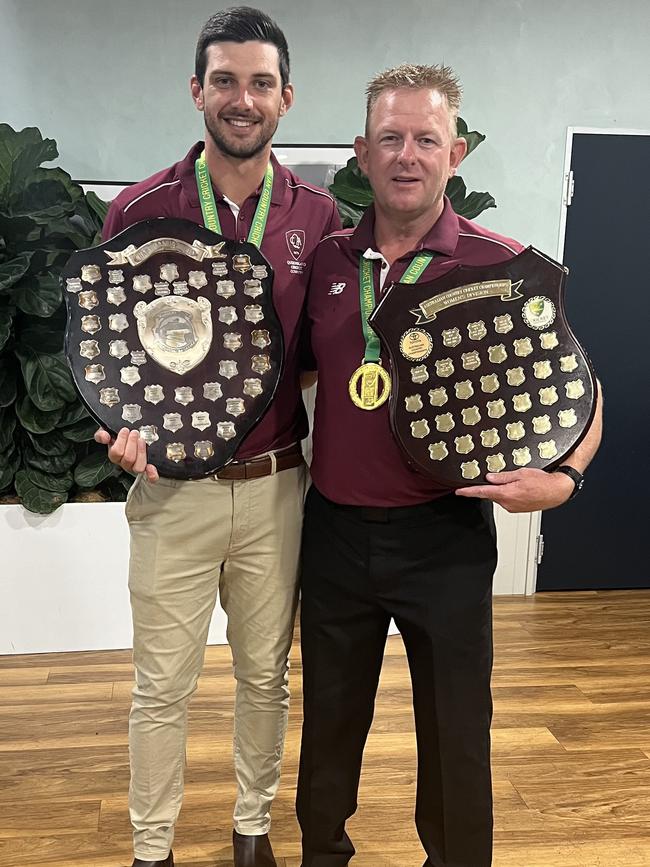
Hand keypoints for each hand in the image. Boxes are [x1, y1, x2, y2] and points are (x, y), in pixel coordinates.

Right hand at [94, 427, 158, 482]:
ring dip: (141, 452)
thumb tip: (104, 437)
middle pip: (128, 459)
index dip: (121, 441)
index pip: (116, 453)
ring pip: (138, 467)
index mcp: (115, 456)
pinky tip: (151, 467)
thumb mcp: (108, 431)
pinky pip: (149, 477)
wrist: (131, 435)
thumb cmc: (120, 435)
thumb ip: (102, 434)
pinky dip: (151, 474)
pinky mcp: (146, 468)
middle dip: (132, 443)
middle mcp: (125, 463)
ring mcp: (135, 466)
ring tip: (141, 440)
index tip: (125, 430)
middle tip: (135, 433)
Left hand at [455, 468, 573, 512]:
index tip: (459, 491)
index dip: (468, 492)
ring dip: (501, 489)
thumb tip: (489, 477)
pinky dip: (508, 493)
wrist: (557, 491)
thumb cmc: (543, 482)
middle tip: (498, 477)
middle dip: (490, 486)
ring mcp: (512, 508)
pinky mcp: (517, 509)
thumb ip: (503, 476)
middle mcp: (507, 503)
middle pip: (491, 494)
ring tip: (515, 481)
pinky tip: (518, 488)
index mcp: (506, 494)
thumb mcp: (521, 473)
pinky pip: (507, 500)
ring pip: (499, 496)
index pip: (482, 492)